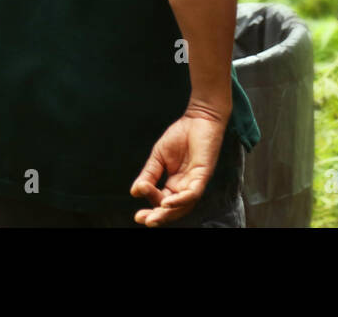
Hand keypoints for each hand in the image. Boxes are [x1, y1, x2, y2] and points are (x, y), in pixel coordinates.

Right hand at [130, 108, 227, 226]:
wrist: (198, 117)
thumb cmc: (181, 135)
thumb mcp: (158, 157)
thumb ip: (148, 174)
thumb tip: (134, 192)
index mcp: (174, 184)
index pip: (161, 201)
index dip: (149, 205)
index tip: (137, 208)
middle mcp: (185, 186)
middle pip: (173, 209)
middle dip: (158, 217)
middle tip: (142, 219)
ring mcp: (195, 181)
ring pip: (184, 205)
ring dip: (168, 213)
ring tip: (153, 217)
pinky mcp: (203, 174)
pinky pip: (193, 193)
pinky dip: (180, 200)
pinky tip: (167, 202)